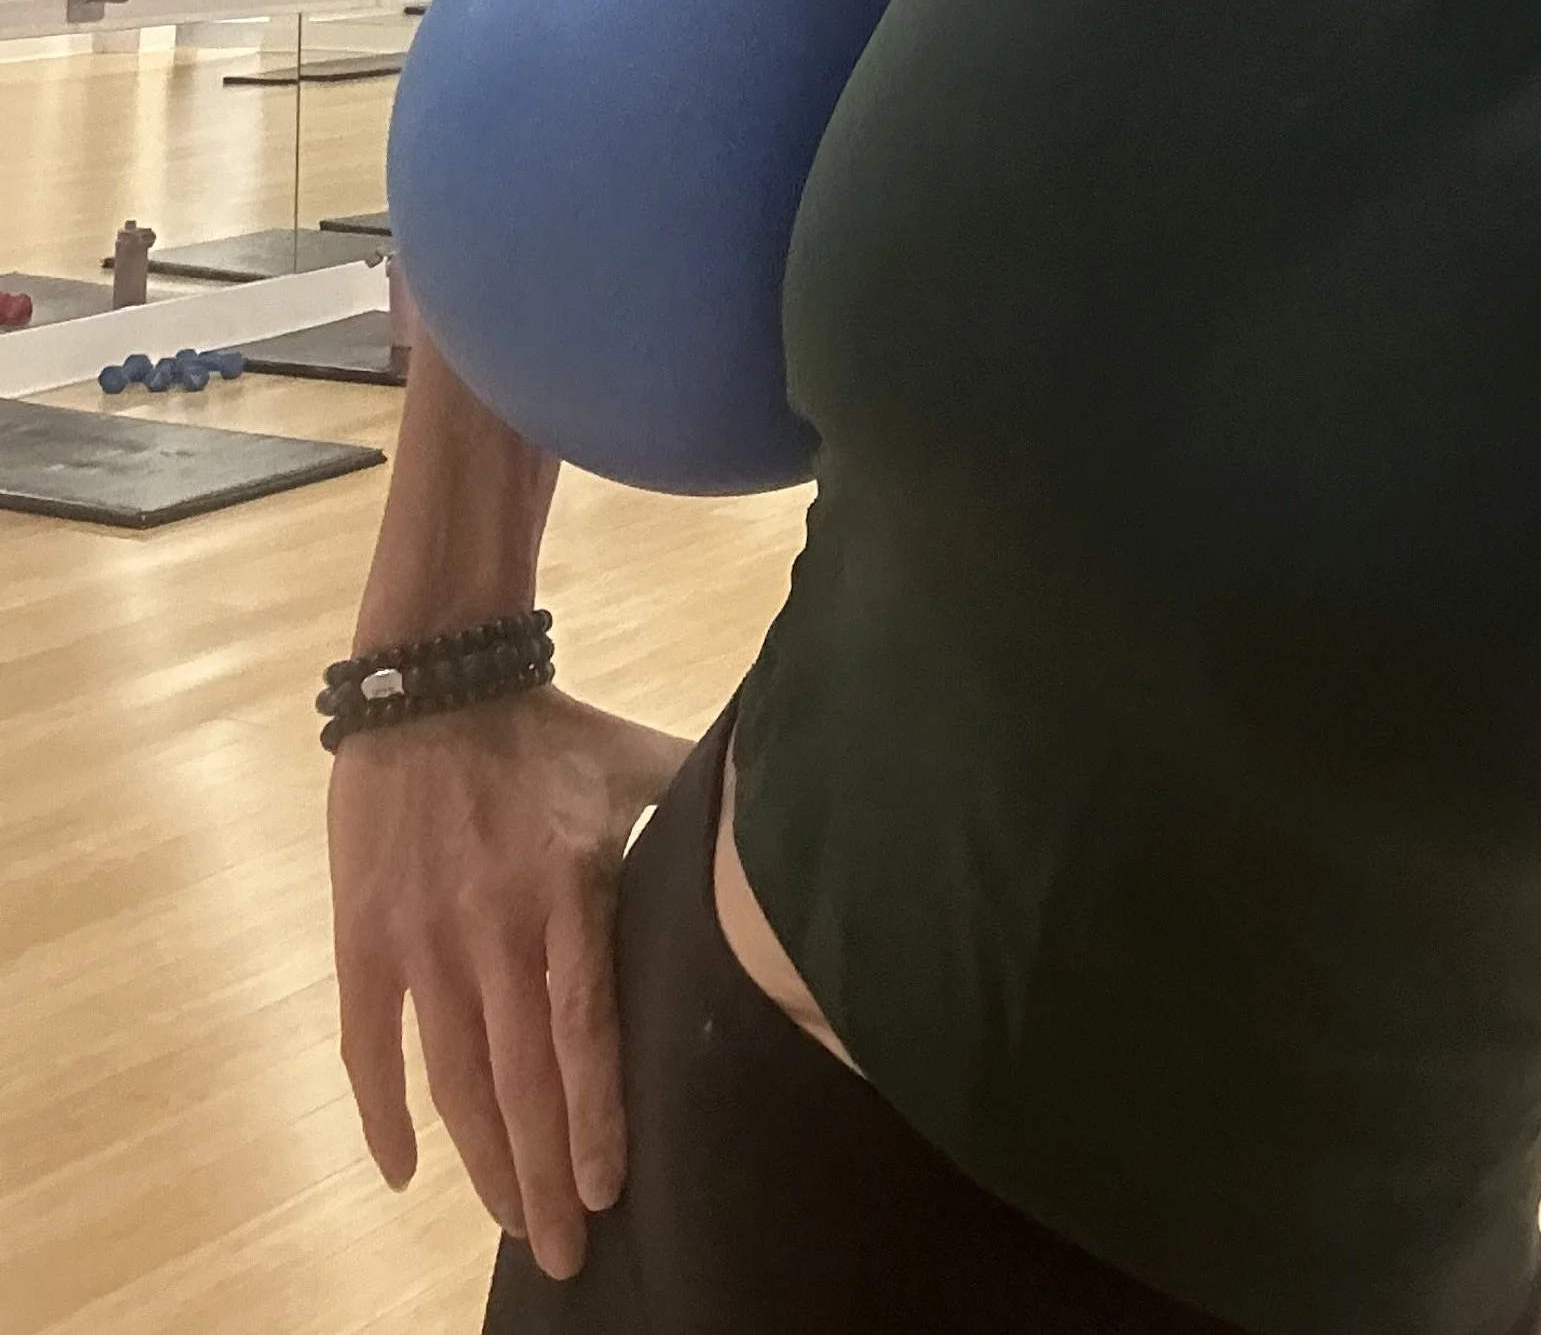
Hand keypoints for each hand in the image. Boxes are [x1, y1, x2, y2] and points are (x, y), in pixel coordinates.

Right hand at [328, 689, 692, 1278]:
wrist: (434, 682)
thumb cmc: (550, 735)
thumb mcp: (638, 765)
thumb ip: (698, 814)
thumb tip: (781, 835)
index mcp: (568, 888)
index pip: (585, 1029)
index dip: (595, 1116)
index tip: (608, 1191)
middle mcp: (493, 925)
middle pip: (518, 1079)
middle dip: (541, 1176)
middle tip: (562, 1252)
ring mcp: (422, 938)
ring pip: (448, 1080)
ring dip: (478, 1161)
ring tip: (505, 1221)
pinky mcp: (365, 937)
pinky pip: (369, 1047)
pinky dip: (381, 1117)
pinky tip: (404, 1175)